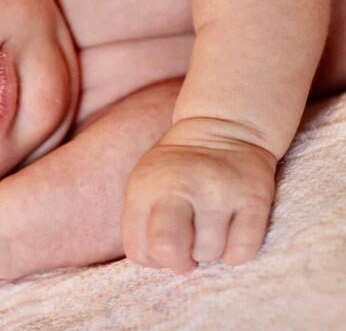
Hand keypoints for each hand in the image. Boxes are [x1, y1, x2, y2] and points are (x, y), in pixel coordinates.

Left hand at [121, 118, 277, 273]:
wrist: (225, 128)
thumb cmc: (179, 169)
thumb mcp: (146, 184)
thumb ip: (142, 223)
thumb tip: (163, 263)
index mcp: (146, 186)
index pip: (138, 249)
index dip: (152, 258)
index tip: (161, 245)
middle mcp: (181, 186)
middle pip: (167, 248)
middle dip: (177, 261)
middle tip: (186, 251)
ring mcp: (219, 192)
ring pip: (209, 254)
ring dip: (209, 251)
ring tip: (209, 227)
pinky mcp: (253, 198)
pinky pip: (241, 251)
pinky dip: (235, 252)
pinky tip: (231, 232)